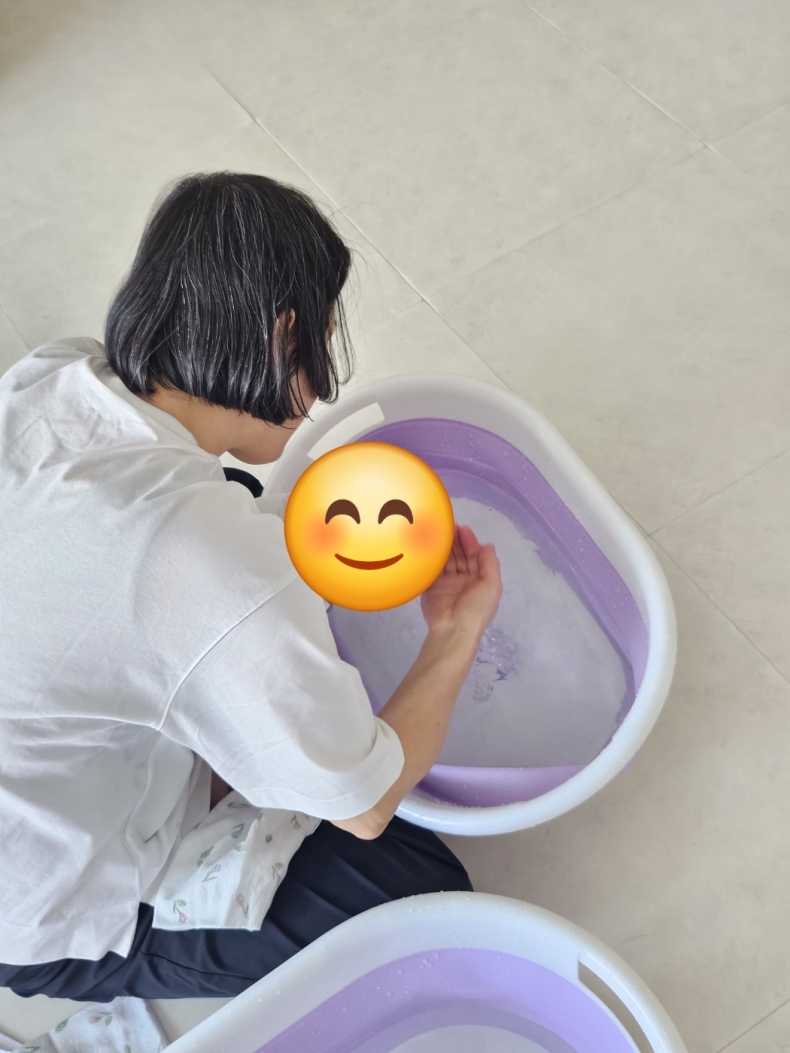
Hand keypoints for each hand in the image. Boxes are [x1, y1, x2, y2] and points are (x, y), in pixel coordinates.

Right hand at [420, 525, 501, 639]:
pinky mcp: (432, 587)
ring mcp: (447, 583)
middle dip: (456, 541)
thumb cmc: (476, 608)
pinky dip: (432, 557)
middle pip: (460, 555)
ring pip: (446, 560)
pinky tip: (429, 545)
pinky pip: (432, 569)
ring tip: (438, 532)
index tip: (462, 529)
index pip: (475, 555)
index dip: (470, 541)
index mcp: (480, 580)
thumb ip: (490, 563)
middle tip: (448, 526)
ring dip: (444, 546)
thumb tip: (488, 545)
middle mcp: (464, 580)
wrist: (453, 630)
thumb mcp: (491, 585)